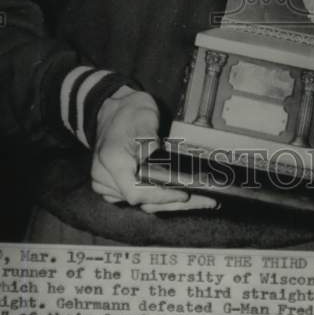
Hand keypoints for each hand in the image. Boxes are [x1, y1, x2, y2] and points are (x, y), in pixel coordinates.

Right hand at [90, 86, 217, 214]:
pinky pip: (141, 199)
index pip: (136, 192)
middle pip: (143, 202)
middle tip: (207, 201)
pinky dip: (162, 199)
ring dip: (173, 203)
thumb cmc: (130, 112)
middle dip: (177, 203)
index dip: (162, 196)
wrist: (114, 111)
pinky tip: (182, 197)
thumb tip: (165, 167)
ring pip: (144, 204)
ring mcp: (109, 186)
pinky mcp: (117, 189)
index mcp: (112, 161)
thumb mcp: (145, 119)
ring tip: (203, 201)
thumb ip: (151, 143)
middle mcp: (105, 178)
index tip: (184, 193)